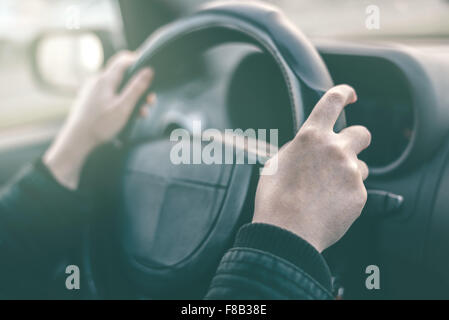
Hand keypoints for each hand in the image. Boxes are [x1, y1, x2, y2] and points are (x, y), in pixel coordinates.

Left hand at [44, 51, 154, 189]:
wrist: (77, 140)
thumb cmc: (100, 124)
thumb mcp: (123, 107)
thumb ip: (137, 88)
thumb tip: (148, 70)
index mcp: (105, 79)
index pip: (124, 59)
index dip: (138, 60)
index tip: (150, 70)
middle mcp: (97, 81)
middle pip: (122, 75)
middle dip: (138, 86)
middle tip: (149, 100)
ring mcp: (93, 90)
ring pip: (117, 87)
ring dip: (131, 97)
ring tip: (140, 113)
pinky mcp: (91, 100)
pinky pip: (110, 95)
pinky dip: (121, 102)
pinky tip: (126, 116)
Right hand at [253, 85, 370, 251]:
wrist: (287, 232)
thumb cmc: (275, 199)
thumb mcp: (276, 164)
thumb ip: (297, 149)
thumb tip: (307, 147)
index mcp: (311, 137)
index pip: (332, 102)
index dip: (343, 93)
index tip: (349, 95)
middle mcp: (335, 150)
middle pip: (362, 133)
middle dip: (355, 140)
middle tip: (343, 153)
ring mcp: (351, 173)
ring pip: (360, 166)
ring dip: (349, 173)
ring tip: (327, 191)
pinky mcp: (359, 195)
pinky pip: (357, 190)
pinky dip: (346, 195)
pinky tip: (328, 206)